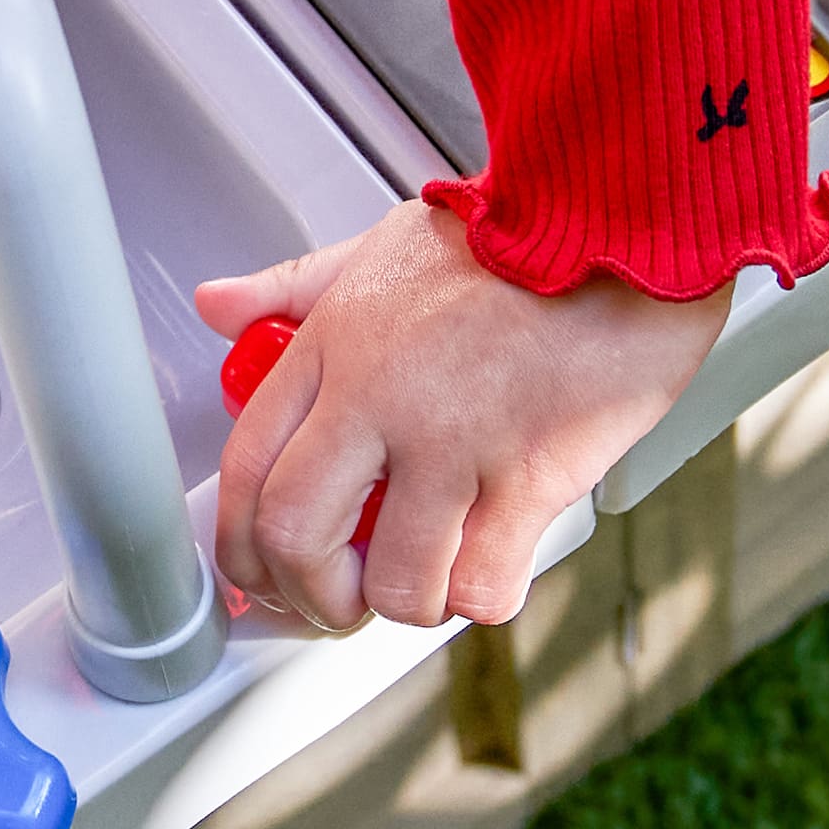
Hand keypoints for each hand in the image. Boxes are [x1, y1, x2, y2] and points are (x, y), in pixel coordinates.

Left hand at [197, 197, 725, 633]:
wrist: (612, 225)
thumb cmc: (507, 237)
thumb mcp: (380, 245)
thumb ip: (292, 286)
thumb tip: (216, 306)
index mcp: (334, 345)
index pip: (246, 464)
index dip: (241, 542)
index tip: (262, 572)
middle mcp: (378, 397)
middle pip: (294, 534)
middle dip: (308, 593)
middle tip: (338, 601)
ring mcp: (453, 439)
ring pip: (392, 580)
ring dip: (407, 603)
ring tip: (429, 578)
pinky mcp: (531, 473)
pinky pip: (483, 584)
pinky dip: (483, 595)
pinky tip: (495, 559)